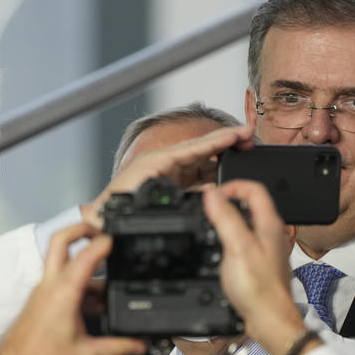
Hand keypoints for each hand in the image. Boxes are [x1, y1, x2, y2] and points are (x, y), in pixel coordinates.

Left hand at [0, 222, 144, 354]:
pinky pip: (62, 280)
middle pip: (61, 241)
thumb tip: (138, 343)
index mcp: (63, 292)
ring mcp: (45, 289)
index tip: (118, 238)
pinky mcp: (42, 298)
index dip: (103, 242)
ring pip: (63, 261)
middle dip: (81, 229)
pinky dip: (80, 282)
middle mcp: (51, 285)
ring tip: (110, 283)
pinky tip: (96, 303)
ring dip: (85, 264)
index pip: (84, 255)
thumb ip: (117, 348)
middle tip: (101, 232)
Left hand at [81, 123, 254, 227]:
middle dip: (227, 145)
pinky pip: (196, 178)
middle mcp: (164, 163)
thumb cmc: (116, 208)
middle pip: (203, 150)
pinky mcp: (171, 185)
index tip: (243, 132)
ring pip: (202, 163)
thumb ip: (171, 192)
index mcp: (158, 160)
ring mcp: (168, 173)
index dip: (222, 139)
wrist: (103, 222)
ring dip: (223, 162)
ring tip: (245, 157)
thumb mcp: (145, 198)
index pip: (198, 146)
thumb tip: (204, 188)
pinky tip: (226, 180)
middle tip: (251, 141)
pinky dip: (213, 177)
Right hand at [202, 180, 310, 354]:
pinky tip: (219, 249)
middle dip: (227, 200)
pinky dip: (230, 237)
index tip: (212, 194)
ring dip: (228, 218)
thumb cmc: (259, 289)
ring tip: (210, 224)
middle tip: (207, 207)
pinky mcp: (261, 262)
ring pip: (247, 222)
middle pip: (250, 204)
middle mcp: (271, 233)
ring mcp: (267, 248)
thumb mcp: (236, 247)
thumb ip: (225, 218)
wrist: (269, 320)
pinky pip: (245, 240)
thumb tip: (212, 194)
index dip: (232, 186)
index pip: (254, 189)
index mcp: (269, 224)